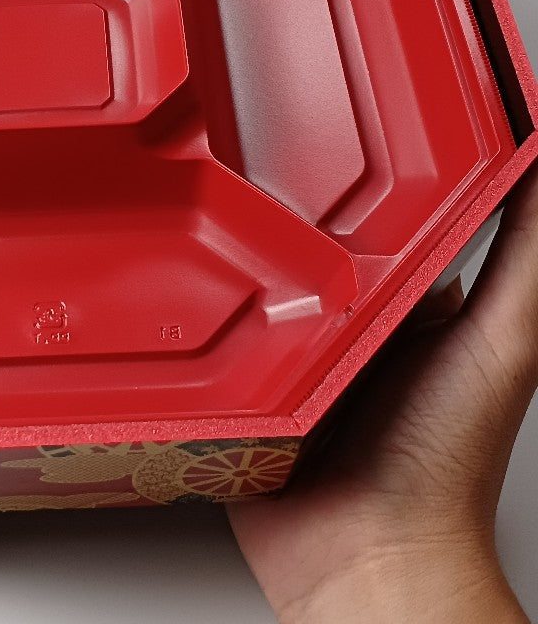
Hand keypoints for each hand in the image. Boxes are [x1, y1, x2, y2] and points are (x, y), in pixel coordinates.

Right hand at [228, 164, 537, 622]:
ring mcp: (292, 361)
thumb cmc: (439, 464)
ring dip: (238, 262)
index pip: (381, 229)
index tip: (343, 138)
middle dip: (283, 216)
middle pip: (307, 251)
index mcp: (408, 313)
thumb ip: (521, 260)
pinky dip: (203, 318)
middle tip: (255, 170)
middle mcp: (348, 332)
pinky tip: (191, 291)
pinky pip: (215, 340)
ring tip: (214, 223)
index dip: (364, 187)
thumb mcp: (501, 342)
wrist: (365, 555)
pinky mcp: (245, 390)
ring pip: (255, 288)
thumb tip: (534, 172)